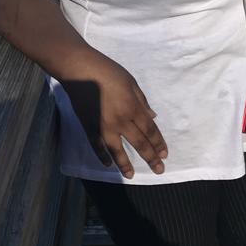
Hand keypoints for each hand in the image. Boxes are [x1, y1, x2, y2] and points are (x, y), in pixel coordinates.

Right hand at [61, 50, 167, 178]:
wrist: (81, 70)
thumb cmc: (109, 71)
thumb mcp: (131, 82)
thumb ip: (142, 101)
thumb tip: (152, 117)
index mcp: (133, 108)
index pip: (150, 130)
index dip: (158, 143)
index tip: (164, 154)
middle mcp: (121, 121)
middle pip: (139, 142)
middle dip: (151, 157)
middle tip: (159, 170)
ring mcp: (104, 126)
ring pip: (117, 150)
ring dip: (126, 164)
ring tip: (131, 175)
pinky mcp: (89, 127)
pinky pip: (97, 146)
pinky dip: (102, 156)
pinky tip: (108, 164)